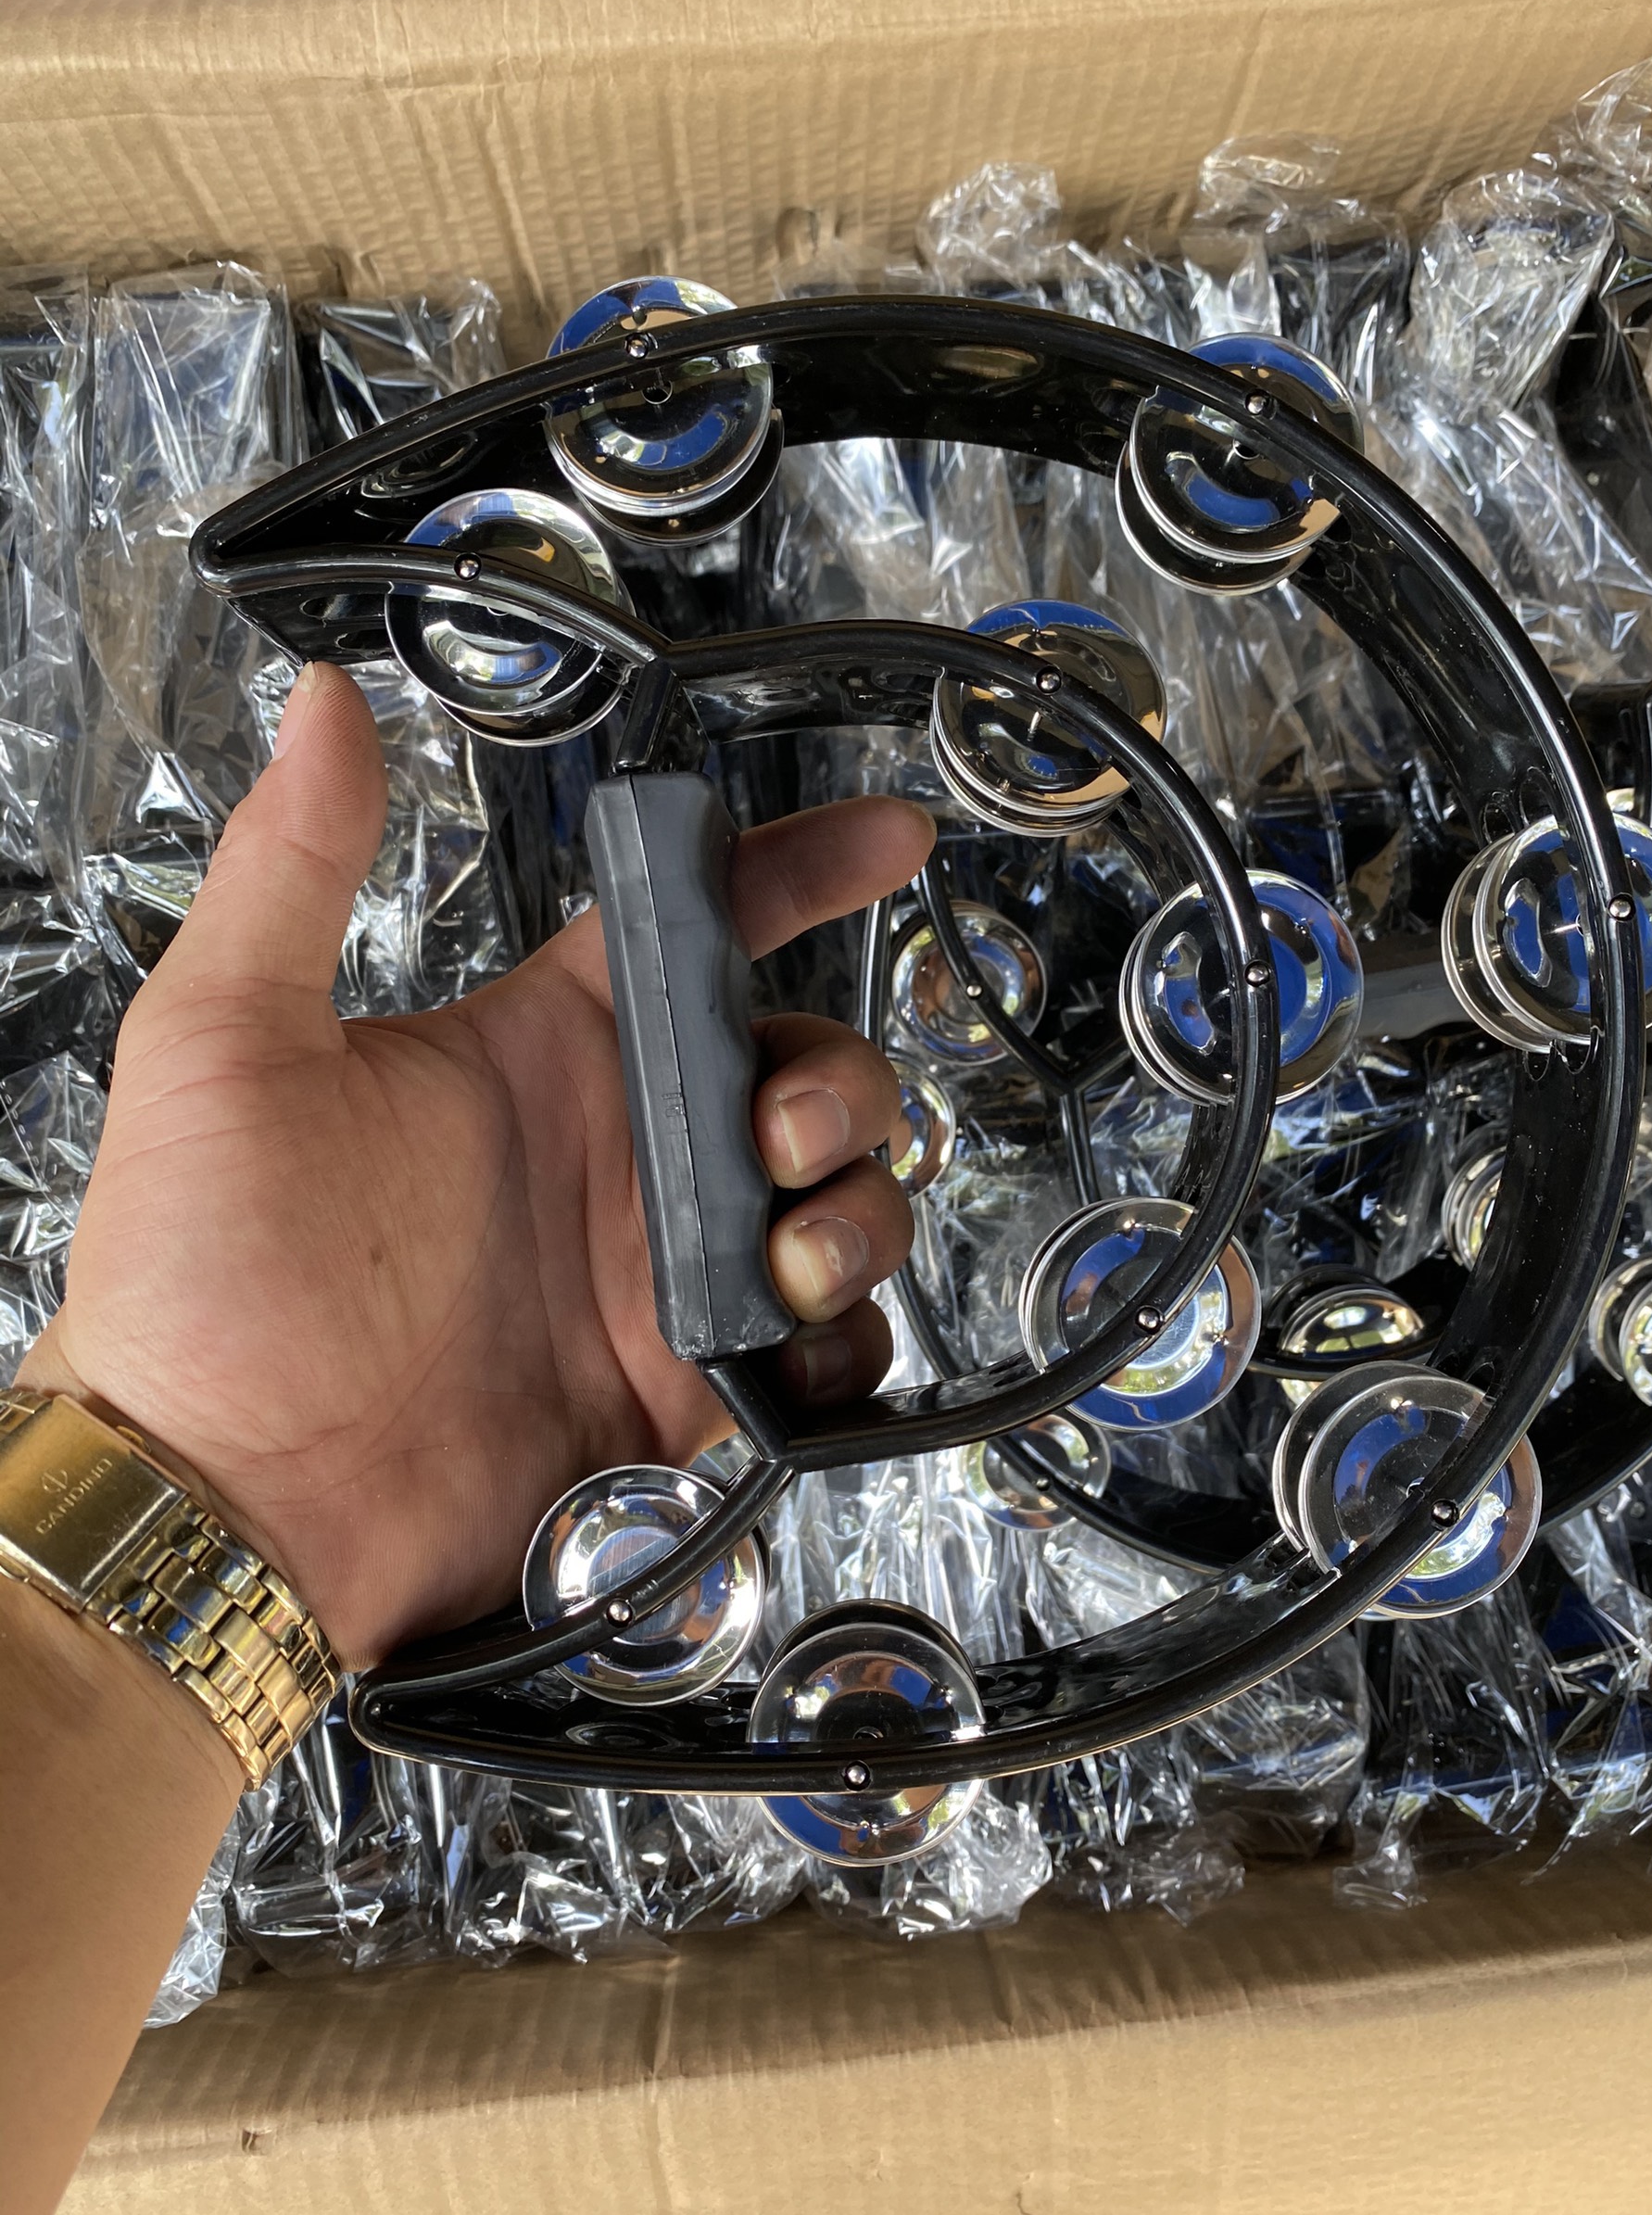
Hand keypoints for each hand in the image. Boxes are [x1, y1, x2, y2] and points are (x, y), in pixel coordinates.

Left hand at [19, 663, 934, 1665]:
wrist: (236, 1504)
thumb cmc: (204, 1281)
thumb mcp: (222, 1042)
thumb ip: (291, 868)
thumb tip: (321, 710)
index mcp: (537, 1056)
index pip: (697, 931)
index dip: (798, 871)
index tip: (885, 837)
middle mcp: (616, 1157)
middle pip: (803, 1069)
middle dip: (835, 1079)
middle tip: (771, 1133)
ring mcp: (657, 1275)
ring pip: (837, 1201)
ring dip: (854, 1207)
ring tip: (781, 1252)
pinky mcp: (685, 1390)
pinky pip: (823, 1346)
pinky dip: (843, 1333)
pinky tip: (791, 1330)